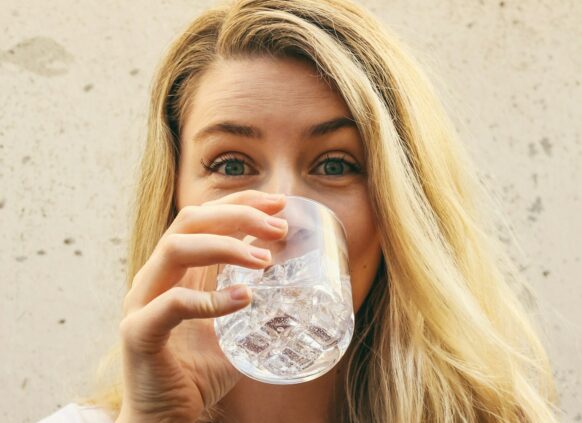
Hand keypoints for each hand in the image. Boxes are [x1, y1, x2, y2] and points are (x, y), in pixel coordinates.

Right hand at [116, 190, 287, 422]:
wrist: (165, 416)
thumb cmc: (198, 369)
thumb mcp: (231, 325)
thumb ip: (248, 297)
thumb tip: (291, 280)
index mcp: (175, 269)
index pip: (203, 217)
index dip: (239, 202)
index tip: (278, 203)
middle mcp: (155, 276)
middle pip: (189, 221)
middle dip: (237, 215)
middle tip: (278, 228)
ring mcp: (142, 301)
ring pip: (176, 249)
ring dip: (225, 247)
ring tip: (266, 260)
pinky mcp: (138, 332)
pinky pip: (172, 304)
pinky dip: (209, 299)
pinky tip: (243, 299)